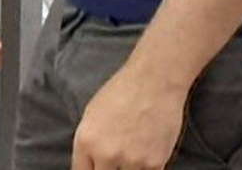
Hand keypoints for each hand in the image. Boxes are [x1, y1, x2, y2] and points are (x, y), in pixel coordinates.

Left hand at [71, 65, 185, 169]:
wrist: (155, 80)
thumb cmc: (123, 91)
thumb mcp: (92, 115)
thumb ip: (89, 144)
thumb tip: (90, 164)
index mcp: (86, 141)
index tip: (98, 168)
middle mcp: (106, 154)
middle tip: (117, 161)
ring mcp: (131, 160)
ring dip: (130, 169)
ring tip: (134, 150)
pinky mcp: (155, 163)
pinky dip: (147, 168)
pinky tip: (147, 153)